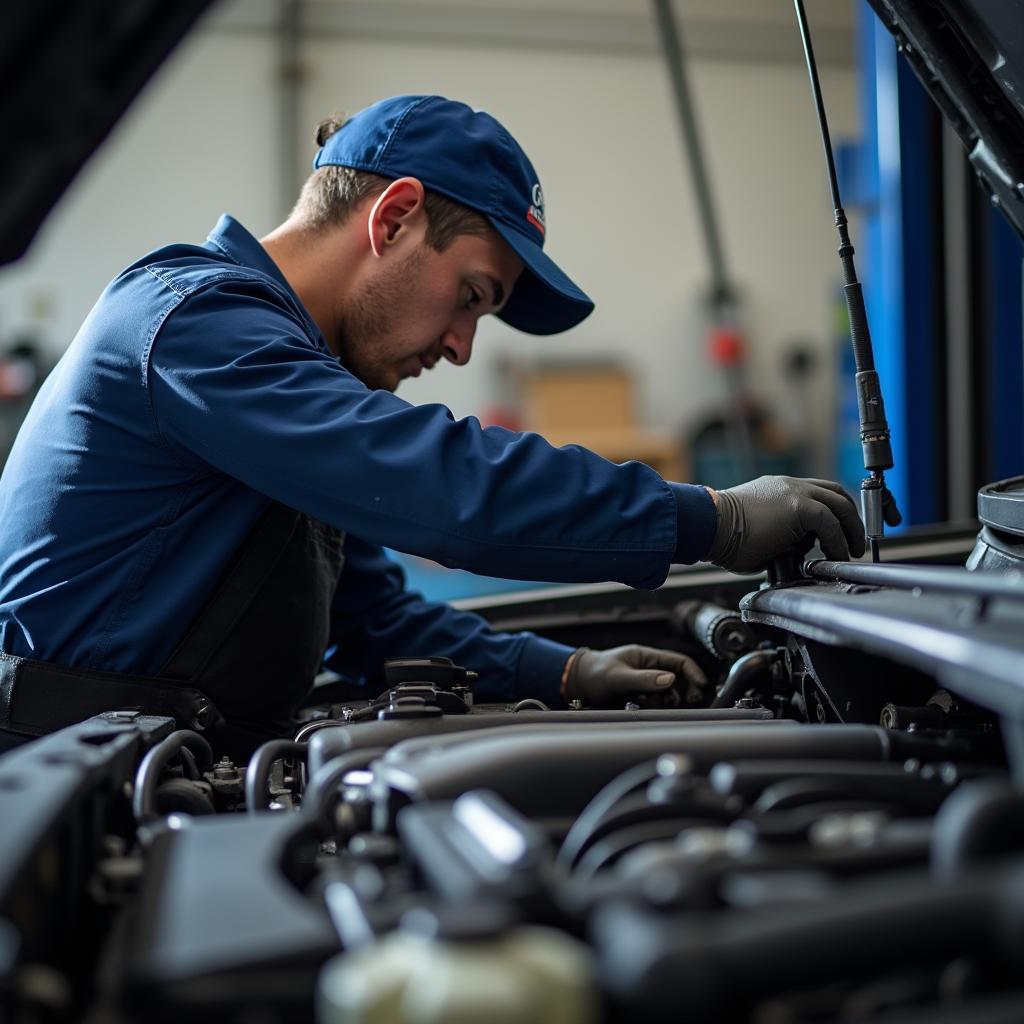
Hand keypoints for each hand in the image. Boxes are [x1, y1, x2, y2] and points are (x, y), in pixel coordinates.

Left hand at [562, 645, 706, 707]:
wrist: (575, 684)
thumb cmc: (593, 674)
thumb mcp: (618, 677)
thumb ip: (643, 679)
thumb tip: (670, 681)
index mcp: (645, 657)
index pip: (677, 661)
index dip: (692, 673)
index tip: (701, 686)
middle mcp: (647, 669)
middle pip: (675, 680)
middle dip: (681, 691)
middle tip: (684, 702)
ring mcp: (642, 684)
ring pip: (664, 695)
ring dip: (662, 702)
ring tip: (646, 703)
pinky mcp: (636, 697)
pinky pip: (652, 704)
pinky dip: (651, 707)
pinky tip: (638, 707)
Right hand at [705, 476, 864, 572]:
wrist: (708, 526)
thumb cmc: (722, 534)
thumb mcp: (760, 528)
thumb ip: (783, 534)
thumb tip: (799, 551)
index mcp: (779, 487)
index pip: (819, 493)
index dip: (835, 512)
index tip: (838, 532)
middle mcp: (791, 485)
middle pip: (836, 494)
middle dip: (851, 520)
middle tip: (853, 543)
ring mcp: (795, 492)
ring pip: (840, 505)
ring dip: (850, 530)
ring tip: (849, 551)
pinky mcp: (798, 507)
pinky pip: (830, 523)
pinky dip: (838, 541)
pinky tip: (836, 556)